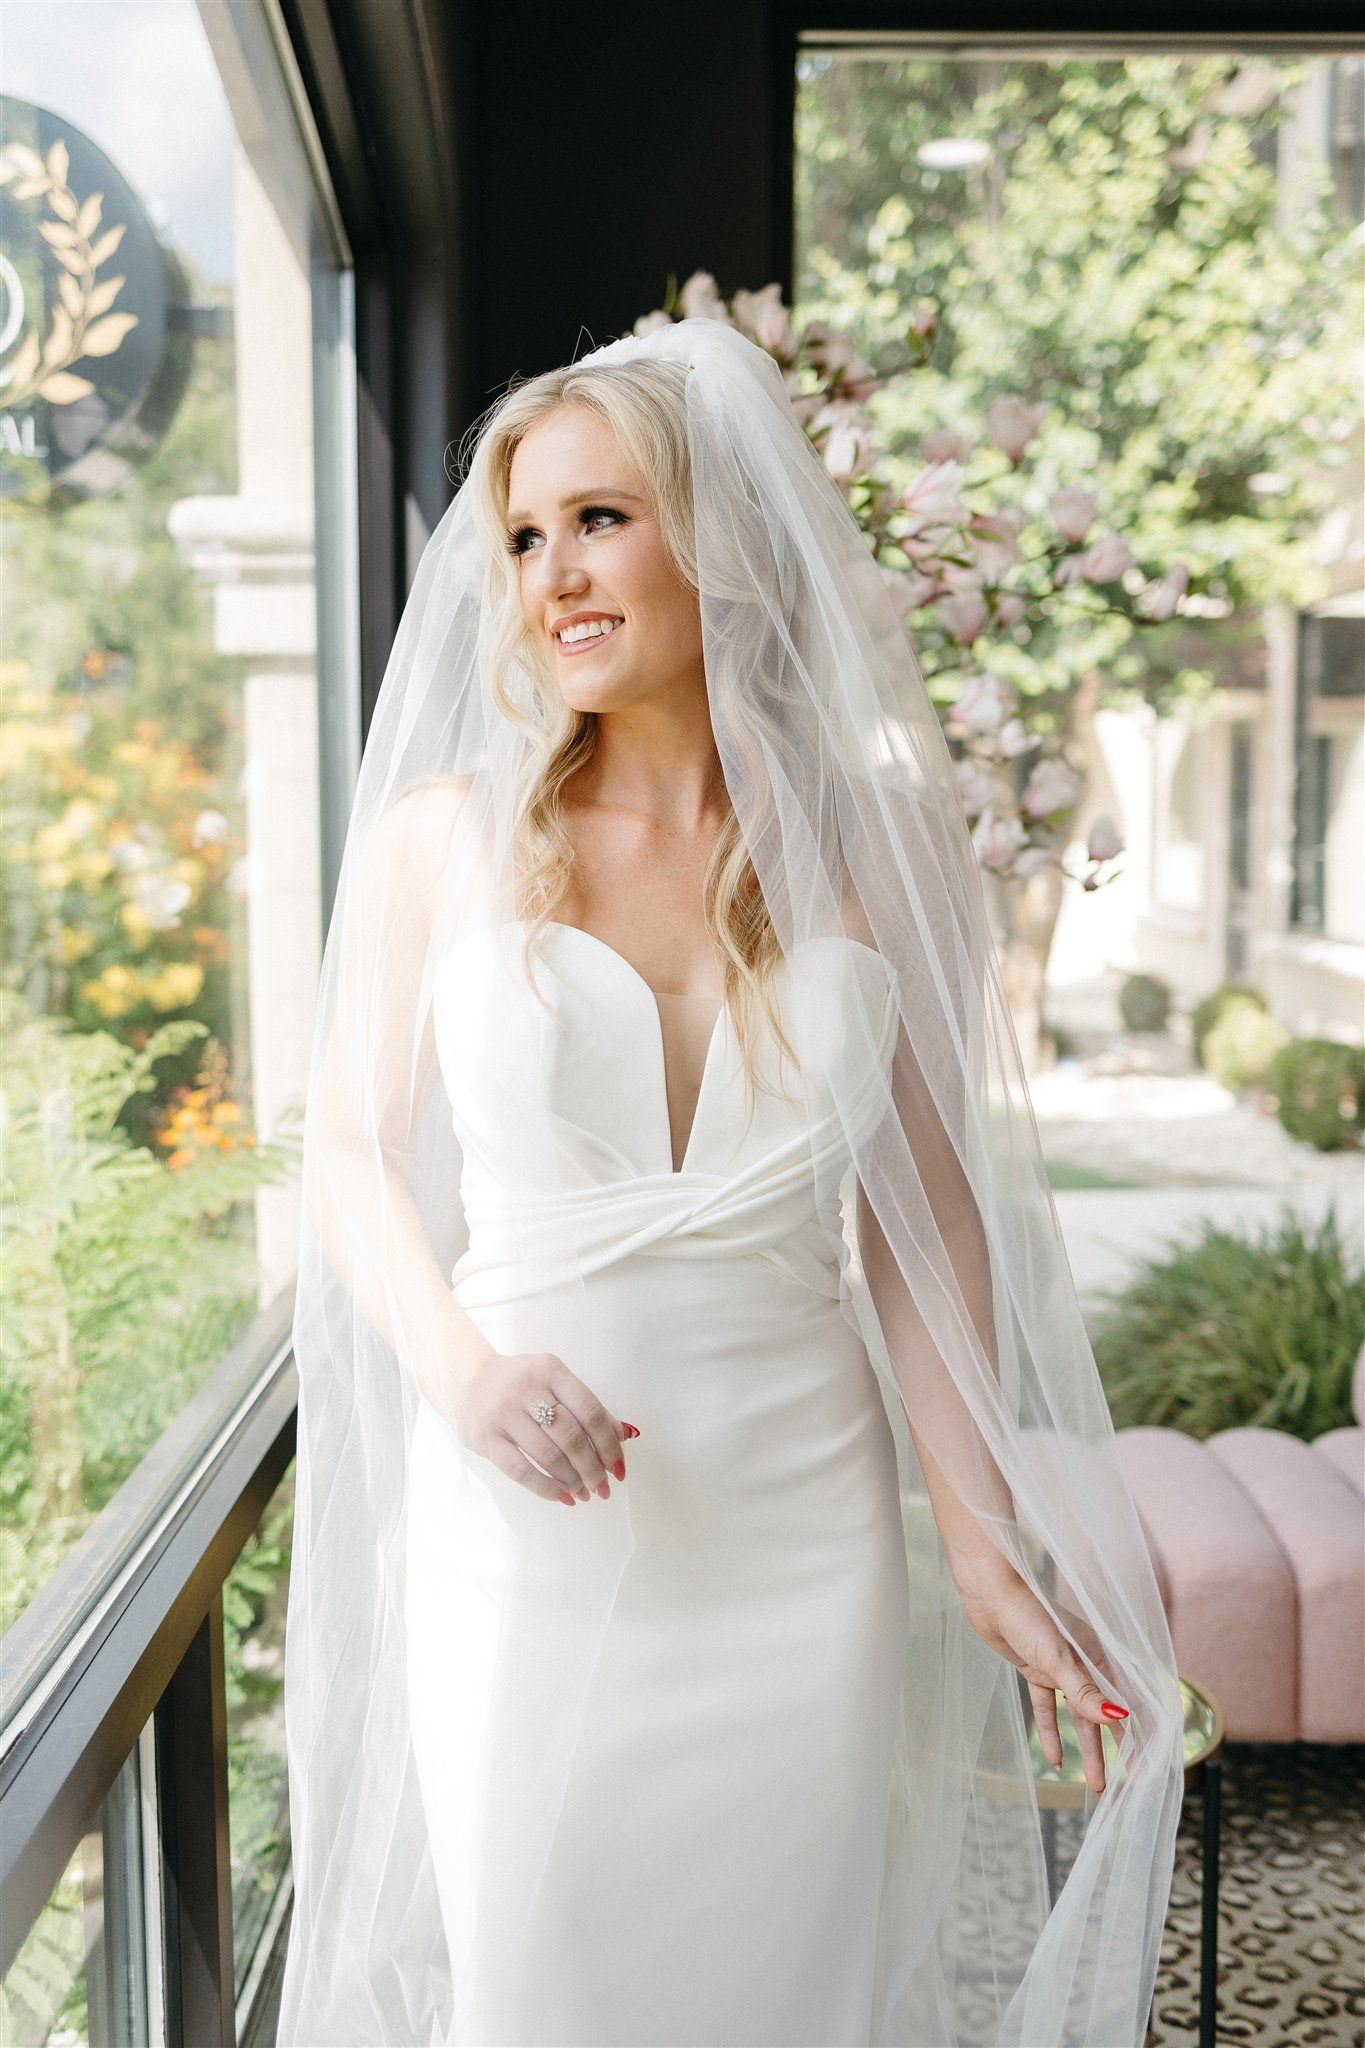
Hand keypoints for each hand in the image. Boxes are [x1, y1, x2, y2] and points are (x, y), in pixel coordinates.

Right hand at [440, 1331, 632, 1507]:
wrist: (467, 1381)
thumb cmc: (521, 1384)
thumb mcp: (554, 1381)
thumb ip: (586, 1406)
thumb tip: (623, 1436)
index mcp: (551, 1370)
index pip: (590, 1411)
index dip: (609, 1443)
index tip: (619, 1467)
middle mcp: (527, 1388)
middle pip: (571, 1436)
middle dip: (593, 1468)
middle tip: (603, 1487)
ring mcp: (503, 1413)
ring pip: (548, 1455)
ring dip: (572, 1480)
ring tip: (583, 1493)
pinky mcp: (485, 1438)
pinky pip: (520, 1470)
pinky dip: (545, 1488)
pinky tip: (560, 1496)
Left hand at [952, 1552, 1129, 1796]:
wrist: (991, 1594)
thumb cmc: (1028, 1617)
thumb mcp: (1058, 1658)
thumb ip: (1085, 1693)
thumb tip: (1119, 1720)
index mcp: (1100, 1658)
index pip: (1129, 1705)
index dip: (1140, 1738)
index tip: (1148, 1770)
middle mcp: (1086, 1665)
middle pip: (1108, 1716)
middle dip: (1120, 1751)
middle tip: (1130, 1786)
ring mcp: (1062, 1669)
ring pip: (1080, 1718)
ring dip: (1088, 1750)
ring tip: (1096, 1784)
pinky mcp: (1038, 1671)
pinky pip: (1049, 1709)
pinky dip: (1052, 1733)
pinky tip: (1055, 1759)